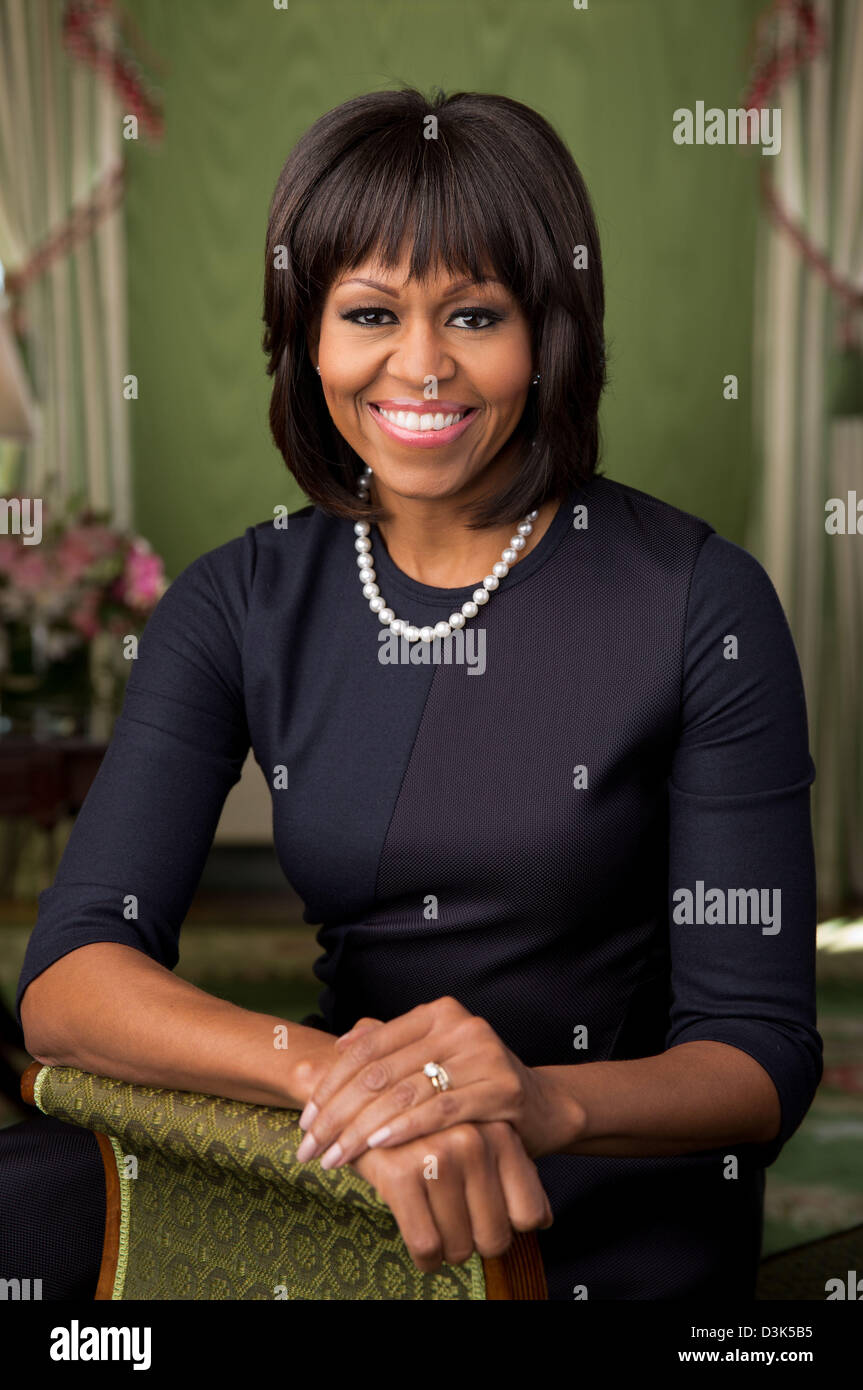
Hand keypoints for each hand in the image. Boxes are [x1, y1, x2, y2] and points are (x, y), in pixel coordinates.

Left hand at [295, 997, 582, 1168]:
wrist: (542, 1107)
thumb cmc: (474, 1086)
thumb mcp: (432, 1061)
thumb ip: (389, 1049)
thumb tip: (337, 1047)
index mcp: (435, 1013)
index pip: (367, 1047)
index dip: (330, 1084)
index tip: (304, 1119)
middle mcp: (458, 1025)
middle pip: (379, 1072)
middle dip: (337, 1114)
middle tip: (309, 1147)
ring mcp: (482, 1053)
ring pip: (404, 1093)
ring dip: (361, 1130)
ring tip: (333, 1157)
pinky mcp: (500, 1087)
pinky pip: (440, 1110)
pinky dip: (404, 1129)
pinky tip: (377, 1147)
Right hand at [348, 1118, 552, 1271]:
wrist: (367, 1099)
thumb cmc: (431, 1130)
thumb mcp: (480, 1139)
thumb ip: (513, 1174)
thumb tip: (543, 1220)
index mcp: (500, 1134)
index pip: (529, 1214)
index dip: (510, 1228)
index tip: (490, 1224)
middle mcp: (473, 1141)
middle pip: (495, 1237)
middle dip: (476, 1244)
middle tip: (461, 1233)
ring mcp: (436, 1155)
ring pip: (460, 1246)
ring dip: (449, 1251)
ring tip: (439, 1231)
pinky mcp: (399, 1173)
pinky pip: (426, 1244)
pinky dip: (426, 1257)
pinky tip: (422, 1243)